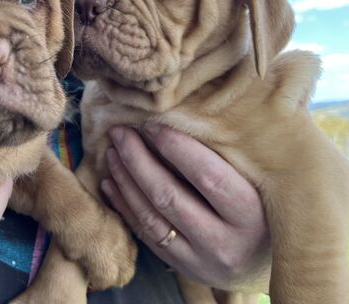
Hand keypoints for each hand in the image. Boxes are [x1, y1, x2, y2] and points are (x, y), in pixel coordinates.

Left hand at [101, 125, 270, 290]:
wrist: (269, 261)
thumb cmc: (265, 205)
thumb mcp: (260, 181)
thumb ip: (230, 154)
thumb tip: (183, 111)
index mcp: (252, 214)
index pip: (207, 175)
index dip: (175, 147)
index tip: (151, 123)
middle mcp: (227, 241)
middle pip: (169, 196)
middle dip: (137, 160)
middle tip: (119, 132)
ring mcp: (201, 259)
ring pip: (151, 217)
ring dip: (126, 180)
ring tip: (112, 152)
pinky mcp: (183, 267)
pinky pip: (145, 235)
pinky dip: (124, 206)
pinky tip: (111, 181)